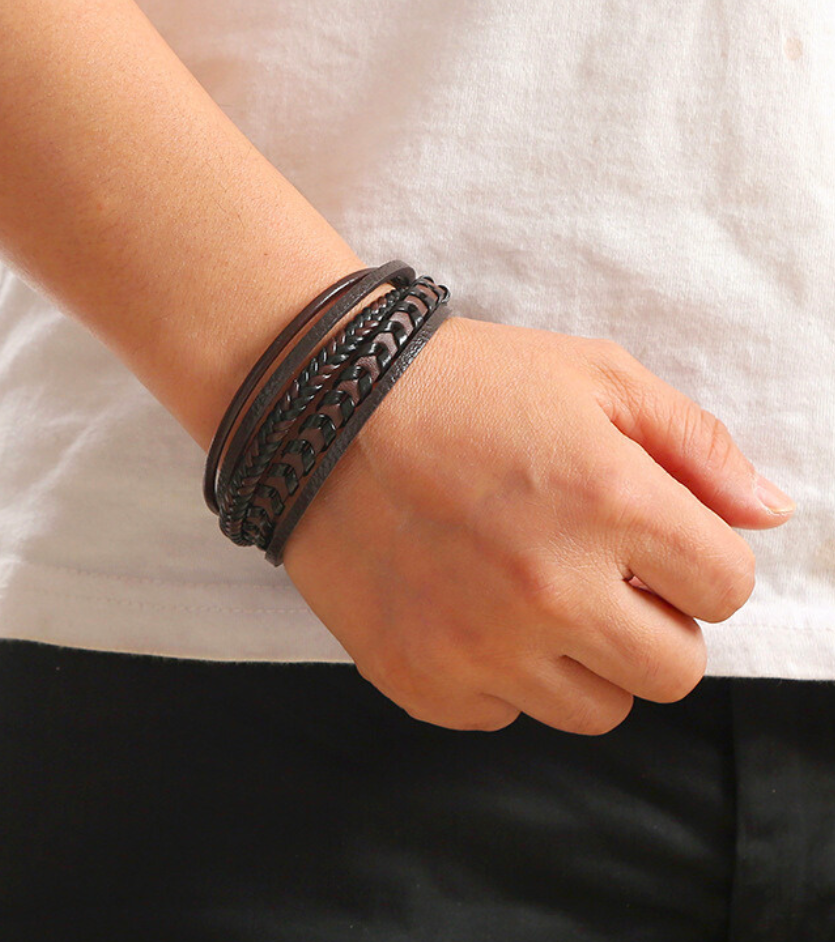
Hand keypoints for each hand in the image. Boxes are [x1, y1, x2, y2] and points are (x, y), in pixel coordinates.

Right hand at [283, 315, 793, 734]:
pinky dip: (502, 673)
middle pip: (673, 670)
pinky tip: (470, 608)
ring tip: (536, 594)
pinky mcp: (421, 680)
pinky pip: (503, 714)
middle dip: (656, 622)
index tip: (657, 543)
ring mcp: (479, 647)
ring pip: (595, 709)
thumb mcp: (593, 376)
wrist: (321, 410)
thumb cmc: (462, 385)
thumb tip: (769, 512)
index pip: (726, 587)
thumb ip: (697, 444)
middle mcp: (550, 591)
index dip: (700, 562)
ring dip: (585, 659)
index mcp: (609, 504)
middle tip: (604, 575)